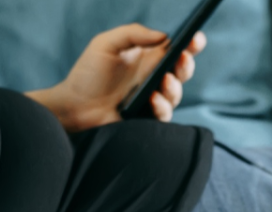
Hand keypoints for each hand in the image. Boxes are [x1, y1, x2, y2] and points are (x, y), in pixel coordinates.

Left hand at [27, 24, 205, 131]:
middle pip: (182, 71)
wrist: (75, 106)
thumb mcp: (105, 44)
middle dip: (187, 65)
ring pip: (176, 94)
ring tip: (163, 81)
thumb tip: (163, 36)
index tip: (196, 38)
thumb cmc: (88, 74)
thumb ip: (133, 33)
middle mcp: (155, 78)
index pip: (175, 49)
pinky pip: (165, 114)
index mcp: (148, 58)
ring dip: (173, 87)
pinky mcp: (150, 118)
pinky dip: (161, 106)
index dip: (190, 44)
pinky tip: (152, 99)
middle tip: (182, 58)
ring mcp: (154, 99)